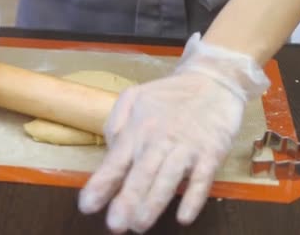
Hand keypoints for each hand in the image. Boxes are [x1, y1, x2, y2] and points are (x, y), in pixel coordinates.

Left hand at [78, 33, 269, 232]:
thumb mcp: (134, 98)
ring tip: (139, 224)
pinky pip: (202, 179)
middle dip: (127, 200)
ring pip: (168, 178)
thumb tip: (110, 150)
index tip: (87, 205)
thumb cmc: (168, 95)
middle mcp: (159, 140)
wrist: (212, 80)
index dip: (101, 184)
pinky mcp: (211, 153)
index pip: (116, 161)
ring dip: (154, 203)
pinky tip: (184, 216)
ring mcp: (186, 148)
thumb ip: (117, 123)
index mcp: (138, 129)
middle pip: (141, 173)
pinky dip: (193, 197)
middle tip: (115, 225)